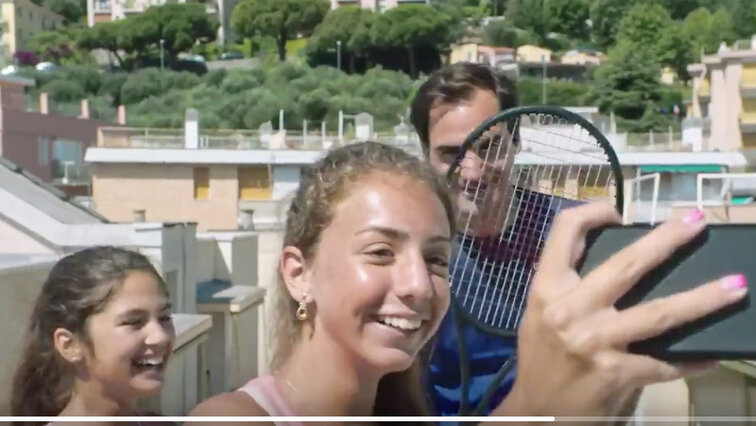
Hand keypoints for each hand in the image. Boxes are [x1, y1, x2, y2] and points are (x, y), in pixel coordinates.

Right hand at [496, 203, 746, 421]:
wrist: (536, 409)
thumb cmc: (541, 356)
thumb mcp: (541, 313)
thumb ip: (569, 285)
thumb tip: (620, 259)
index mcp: (548, 289)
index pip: (564, 233)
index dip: (591, 213)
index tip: (617, 212)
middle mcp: (571, 310)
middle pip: (625, 265)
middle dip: (666, 240)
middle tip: (697, 221)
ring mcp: (596, 342)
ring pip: (659, 312)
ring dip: (703, 298)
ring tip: (737, 286)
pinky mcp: (617, 373)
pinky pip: (665, 362)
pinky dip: (691, 359)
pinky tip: (710, 355)